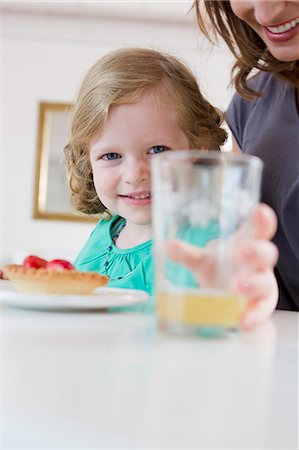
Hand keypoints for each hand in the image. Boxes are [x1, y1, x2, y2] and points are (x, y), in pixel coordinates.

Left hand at [166, 203, 278, 329]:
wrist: (228, 293)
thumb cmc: (221, 268)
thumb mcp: (202, 260)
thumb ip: (186, 254)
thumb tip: (165, 245)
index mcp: (247, 243)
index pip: (258, 228)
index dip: (262, 220)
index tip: (260, 211)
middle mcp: (259, 263)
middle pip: (265, 253)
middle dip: (256, 251)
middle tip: (240, 251)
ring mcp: (262, 285)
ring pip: (265, 282)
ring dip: (253, 284)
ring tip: (236, 286)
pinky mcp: (260, 306)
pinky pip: (261, 311)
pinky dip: (254, 316)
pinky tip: (243, 322)